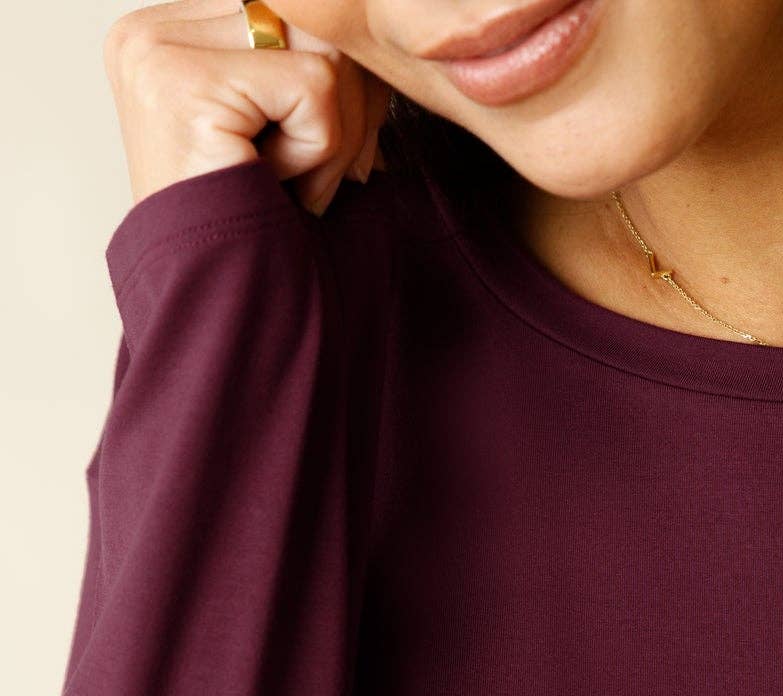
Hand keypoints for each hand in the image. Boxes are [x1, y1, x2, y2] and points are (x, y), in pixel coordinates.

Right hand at [104, 0, 391, 214]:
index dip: (337, 86)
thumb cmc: (265, 239)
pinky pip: (315, 88)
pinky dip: (318, 153)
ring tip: (284, 187)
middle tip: (314, 180)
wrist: (227, 319)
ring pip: (323, 52)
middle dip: (347, 110)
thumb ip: (313, 66)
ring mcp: (157, 51)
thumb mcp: (290, 131)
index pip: (296, 16)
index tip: (326, 156)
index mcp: (171, 36)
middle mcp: (150, 32)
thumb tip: (374, 36)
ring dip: (332, 139)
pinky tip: (274, 188)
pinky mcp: (182, 82)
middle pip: (314, 23)